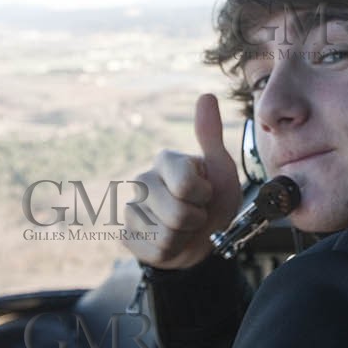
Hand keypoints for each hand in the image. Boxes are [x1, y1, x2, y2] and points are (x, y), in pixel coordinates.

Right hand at [125, 94, 241, 269]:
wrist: (203, 238)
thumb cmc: (212, 200)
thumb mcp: (220, 169)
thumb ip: (210, 135)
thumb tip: (205, 95)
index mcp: (165, 160)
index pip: (186, 185)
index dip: (204, 196)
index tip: (206, 193)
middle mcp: (143, 180)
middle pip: (178, 214)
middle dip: (196, 220)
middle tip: (197, 213)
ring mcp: (131, 208)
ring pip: (167, 235)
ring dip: (185, 237)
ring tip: (185, 228)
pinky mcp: (127, 236)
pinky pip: (156, 251)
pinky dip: (172, 251)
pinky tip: (172, 241)